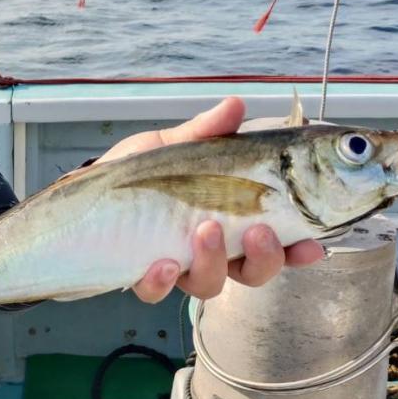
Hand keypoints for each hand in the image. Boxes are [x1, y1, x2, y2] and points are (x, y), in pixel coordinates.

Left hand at [96, 97, 324, 302]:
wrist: (82, 194)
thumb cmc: (135, 175)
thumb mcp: (171, 147)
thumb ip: (206, 133)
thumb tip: (236, 106)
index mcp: (229, 221)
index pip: (276, 241)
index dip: (299, 248)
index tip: (315, 242)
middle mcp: (210, 252)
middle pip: (254, 273)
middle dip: (265, 257)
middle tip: (259, 233)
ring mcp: (178, 268)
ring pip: (210, 285)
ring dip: (214, 261)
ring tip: (204, 232)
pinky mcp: (143, 277)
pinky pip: (159, 292)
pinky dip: (162, 281)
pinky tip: (161, 264)